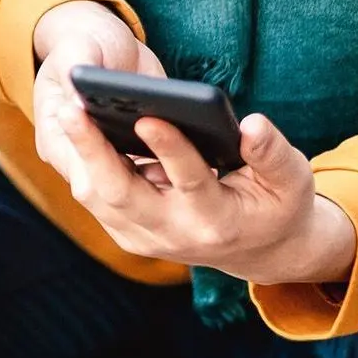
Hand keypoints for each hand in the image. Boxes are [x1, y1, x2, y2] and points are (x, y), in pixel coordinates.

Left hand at [30, 6, 356, 285]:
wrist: (260, 249)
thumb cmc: (277, 203)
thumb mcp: (290, 179)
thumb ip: (272, 152)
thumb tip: (252, 124)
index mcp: (217, 220)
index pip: (189, 182)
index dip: (170, 150)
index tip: (149, 116)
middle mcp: (174, 234)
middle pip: (122, 195)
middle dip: (94, 152)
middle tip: (72, 109)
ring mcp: (146, 238)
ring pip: (99, 198)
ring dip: (79, 155)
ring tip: (67, 108)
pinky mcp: (129, 233)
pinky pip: (97, 198)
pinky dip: (82, 163)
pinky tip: (76, 125)